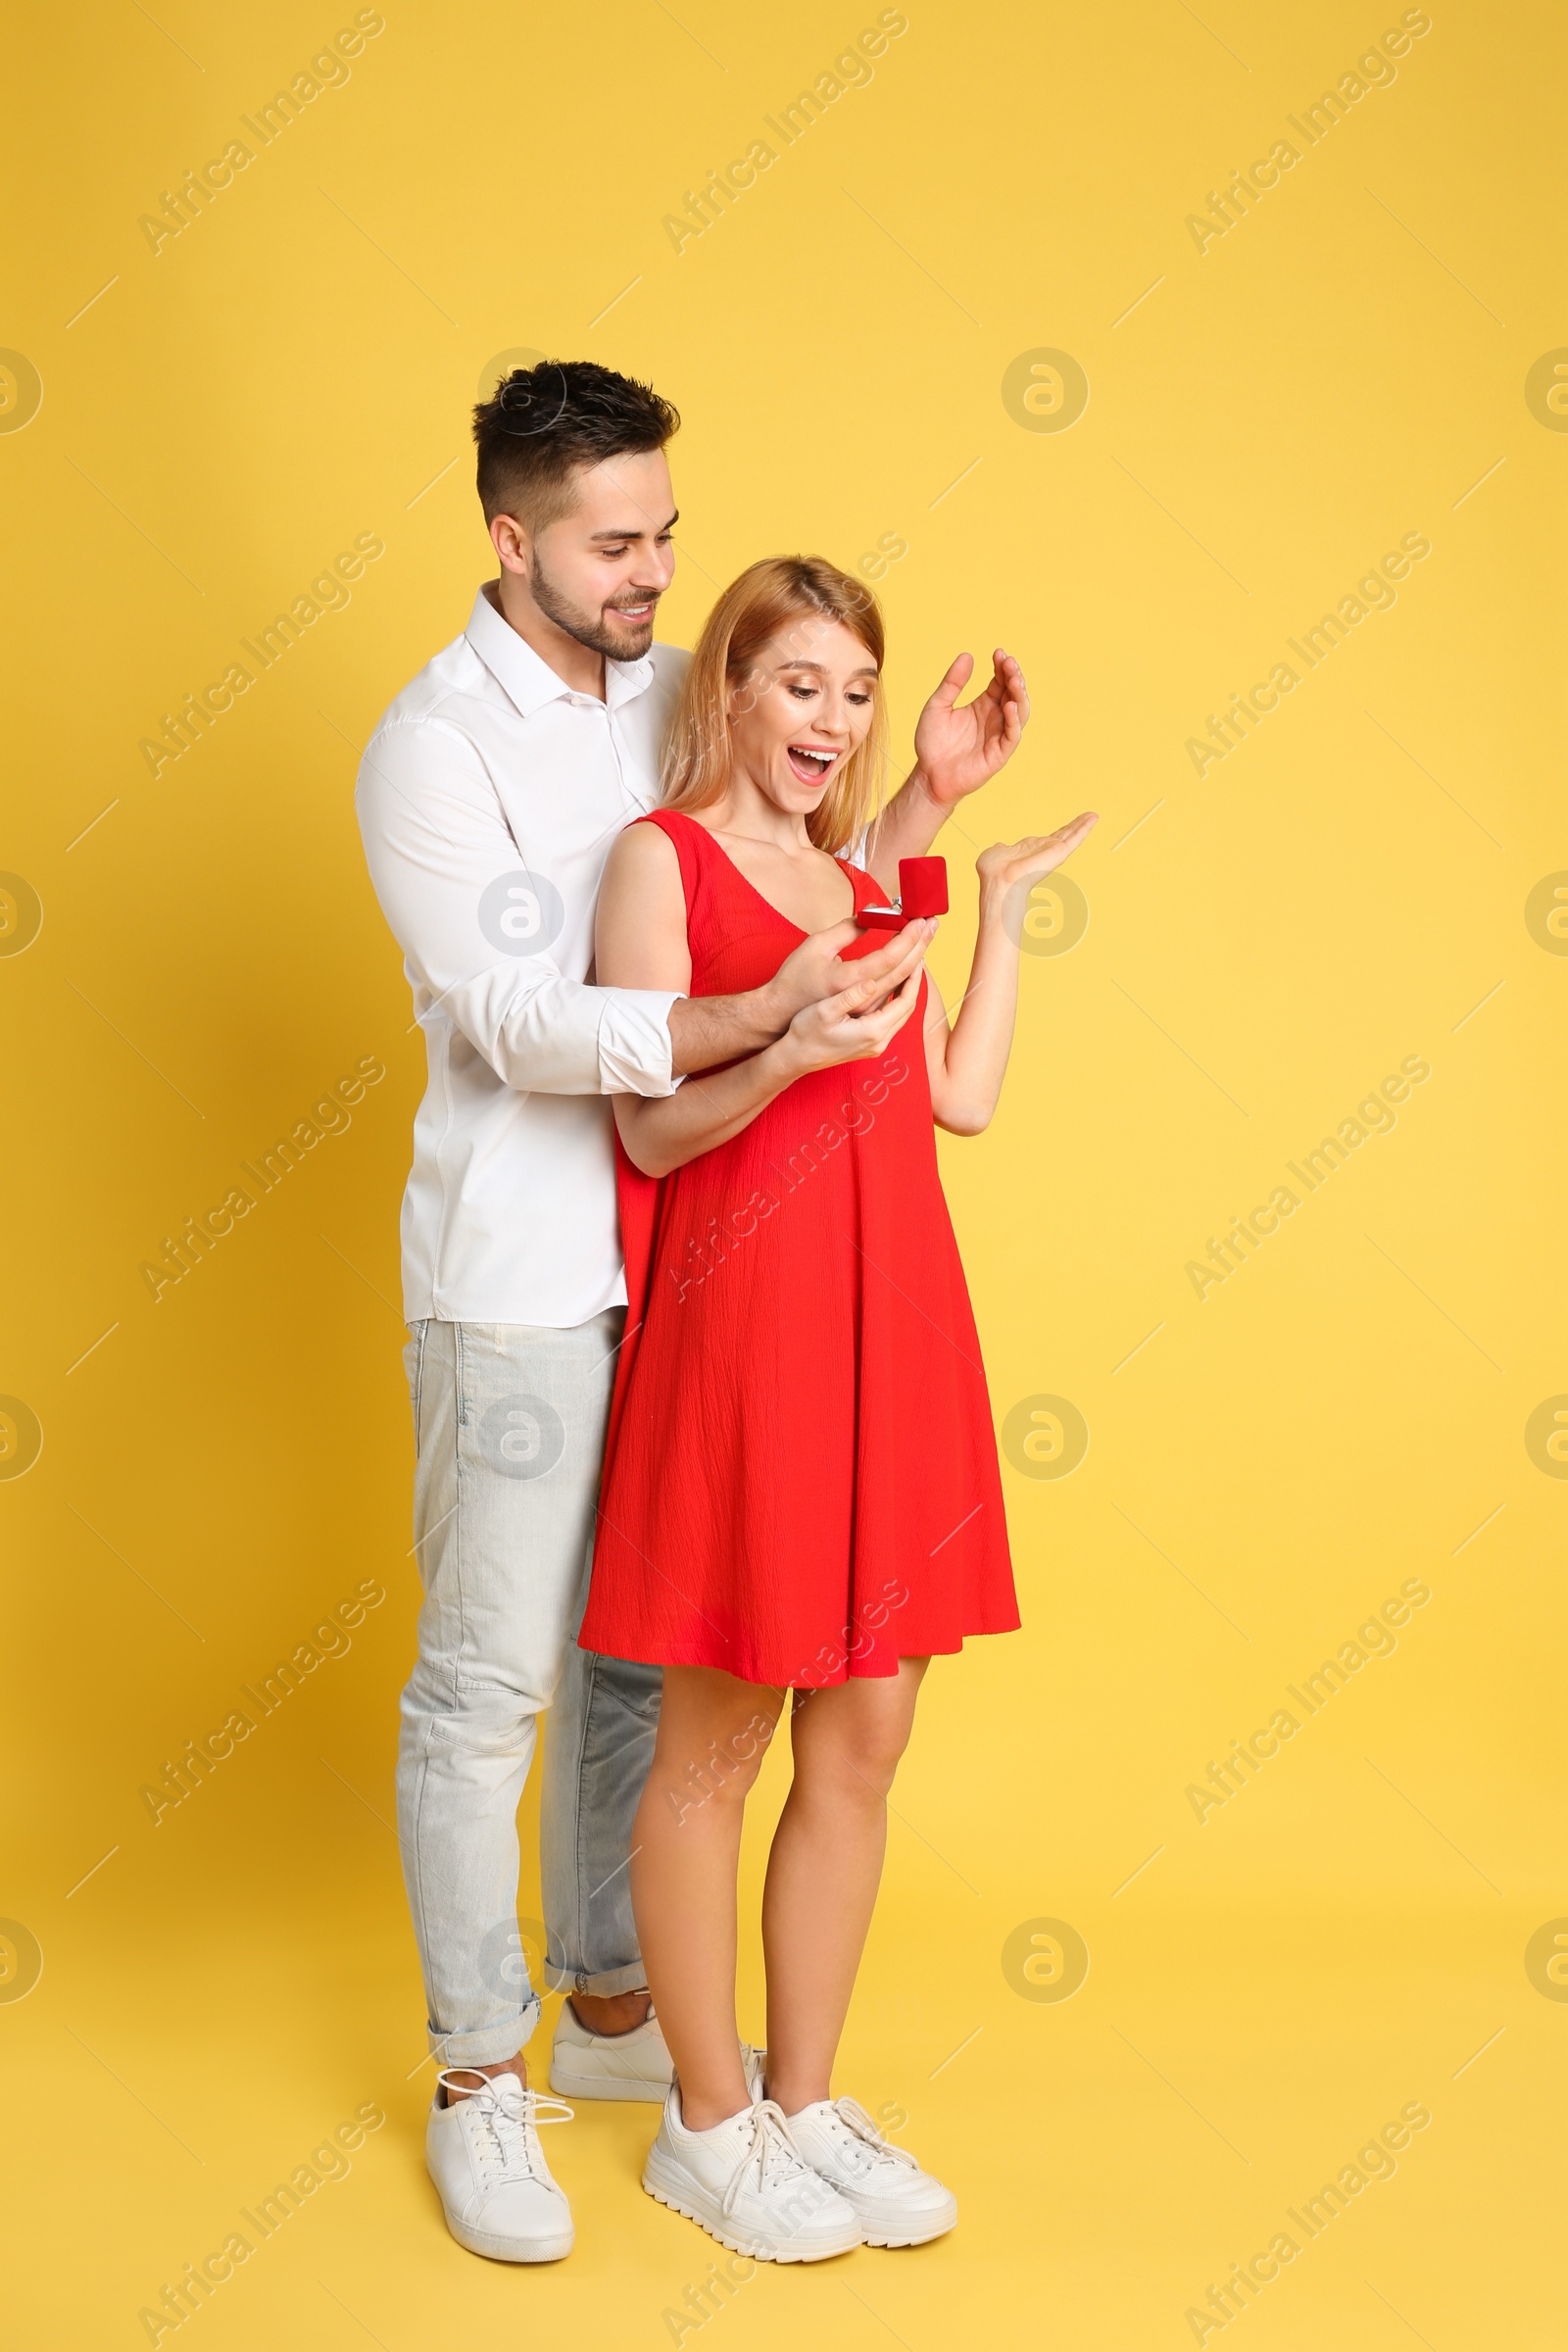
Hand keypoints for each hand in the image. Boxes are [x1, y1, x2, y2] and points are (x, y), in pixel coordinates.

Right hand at [765, 915, 936, 1026]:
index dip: (908, 938)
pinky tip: (911, 966)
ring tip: (924, 940)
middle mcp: (869, 1014)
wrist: (784, 1026)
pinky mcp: (872, 1032)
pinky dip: (906, 982)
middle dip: (920, 947)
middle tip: (931, 924)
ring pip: (905, 993)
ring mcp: (873, 1028)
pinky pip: (896, 1003)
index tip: (919, 920)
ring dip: (916, 964)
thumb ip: (846, 932)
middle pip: (905, 977)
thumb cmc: (794, 987)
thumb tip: (870, 915)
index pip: (892, 962)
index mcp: (853, 992)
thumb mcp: (815, 950)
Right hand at [779, 933, 927, 1074]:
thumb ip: (850, 996)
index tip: (917, 955)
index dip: (914, 977)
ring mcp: (876, 1045)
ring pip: (902, 1014)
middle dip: (915, 980)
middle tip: (918, 955)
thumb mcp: (824, 1010)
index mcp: (872, 1031)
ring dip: (907, 990)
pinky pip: (892, 1019)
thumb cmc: (805, 1033)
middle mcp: (879, 1041)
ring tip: (909, 966)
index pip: (905, 1001)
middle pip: (908, 1007)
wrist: (794, 1057)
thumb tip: (872, 981)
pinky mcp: (870, 1045)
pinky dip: (896, 1000)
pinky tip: (893, 986)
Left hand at [910, 650, 1028, 811]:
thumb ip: (952, 683)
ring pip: (1020, 712)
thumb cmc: (932, 743)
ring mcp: (999, 735)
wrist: (927, 774)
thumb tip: (967, 655)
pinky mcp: (999, 753)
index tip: (998, 653)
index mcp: (983, 705)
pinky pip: (1012, 735)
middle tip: (1009, 662)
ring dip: (1020, 695)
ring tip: (1014, 679)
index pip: (1000, 681)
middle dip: (1014, 676)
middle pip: (1013, 693)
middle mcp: (995, 718)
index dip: (1002, 667)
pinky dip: (1014, 721)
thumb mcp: (938, 705)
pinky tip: (1008, 706)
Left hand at [976, 812, 1098, 916]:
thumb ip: (1001, 849)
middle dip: (1074, 826)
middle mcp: (1043, 851)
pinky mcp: (1060, 852)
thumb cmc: (993, 873)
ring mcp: (1052, 852)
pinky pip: (1075, 837)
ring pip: (1071, 835)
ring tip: (1093, 815)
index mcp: (1029, 851)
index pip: (1047, 840)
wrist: (1000, 882)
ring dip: (1083, 824)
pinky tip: (1093, 818)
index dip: (1056, 833)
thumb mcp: (996, 854)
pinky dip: (1085, 827)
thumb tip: (1000, 847)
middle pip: (1063, 835)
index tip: (1065, 827)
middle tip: (1087, 817)